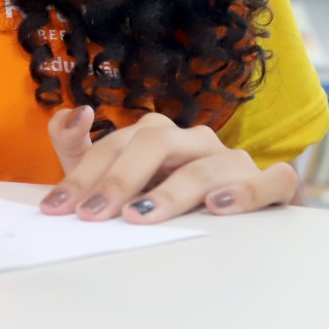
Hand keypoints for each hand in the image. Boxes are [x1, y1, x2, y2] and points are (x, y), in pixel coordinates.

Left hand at [41, 106, 295, 222]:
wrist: (234, 217)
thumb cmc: (164, 195)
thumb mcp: (114, 177)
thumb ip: (79, 148)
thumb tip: (74, 112)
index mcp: (157, 134)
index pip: (114, 145)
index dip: (82, 175)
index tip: (57, 208)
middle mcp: (194, 141)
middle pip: (155, 144)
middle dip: (119, 180)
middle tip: (93, 213)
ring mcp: (233, 161)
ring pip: (205, 166)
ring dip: (171, 192)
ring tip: (141, 216)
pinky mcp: (270, 186)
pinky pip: (271, 180)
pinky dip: (247, 192)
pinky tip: (218, 206)